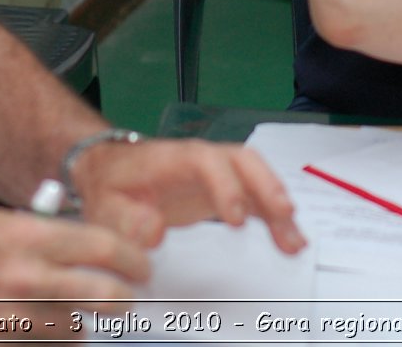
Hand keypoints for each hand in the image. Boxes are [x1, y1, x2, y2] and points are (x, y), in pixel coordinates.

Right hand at [0, 207, 149, 338]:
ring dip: (80, 322)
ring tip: (69, 311)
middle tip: (127, 296)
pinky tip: (39, 329)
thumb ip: (39, 234)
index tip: (141, 264)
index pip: (103, 247)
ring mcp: (13, 322)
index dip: (132, 258)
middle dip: (123, 297)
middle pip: (105, 296)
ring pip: (77, 330)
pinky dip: (50, 342)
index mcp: (24, 236)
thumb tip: (83, 245)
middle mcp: (25, 279)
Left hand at [73, 139, 306, 254]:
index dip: (226, 186)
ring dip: (278, 206)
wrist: (111, 169)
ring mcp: (218, 173)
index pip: (207, 162)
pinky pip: (257, 197)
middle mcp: (204, 159)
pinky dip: (275, 217)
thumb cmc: (111, 185)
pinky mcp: (226, 189)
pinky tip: (289, 240)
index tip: (237, 219)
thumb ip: (126, 221)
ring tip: (295, 241)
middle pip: (244, 161)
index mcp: (175, 159)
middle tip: (284, 217)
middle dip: (267, 187)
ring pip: (257, 178)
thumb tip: (153, 233)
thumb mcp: (106, 206)